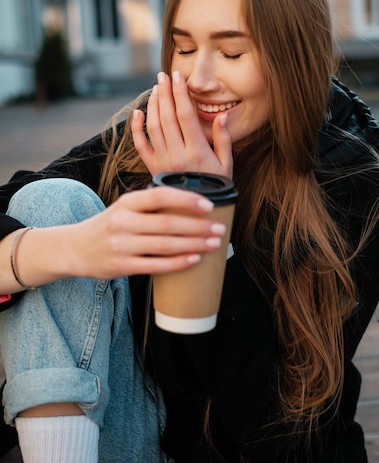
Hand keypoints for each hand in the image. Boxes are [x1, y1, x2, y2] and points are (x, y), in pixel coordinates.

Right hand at [68, 186, 225, 279]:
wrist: (73, 248)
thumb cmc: (109, 225)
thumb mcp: (125, 207)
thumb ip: (151, 204)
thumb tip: (192, 201)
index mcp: (127, 202)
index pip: (161, 196)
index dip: (187, 200)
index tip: (210, 206)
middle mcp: (123, 222)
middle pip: (168, 224)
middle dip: (198, 227)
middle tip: (220, 229)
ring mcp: (122, 245)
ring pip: (165, 245)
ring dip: (194, 245)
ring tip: (214, 244)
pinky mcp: (121, 266)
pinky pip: (155, 265)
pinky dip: (178, 263)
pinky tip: (195, 260)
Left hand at [131, 71, 232, 177]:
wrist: (195, 212)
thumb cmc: (215, 187)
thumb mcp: (226, 166)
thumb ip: (224, 140)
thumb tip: (221, 117)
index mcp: (197, 152)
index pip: (185, 115)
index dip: (180, 94)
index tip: (178, 77)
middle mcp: (177, 155)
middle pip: (167, 117)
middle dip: (165, 93)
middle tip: (163, 76)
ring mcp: (162, 161)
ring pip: (153, 127)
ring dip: (153, 105)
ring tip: (155, 89)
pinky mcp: (152, 167)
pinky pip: (140, 145)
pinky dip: (136, 128)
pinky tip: (138, 112)